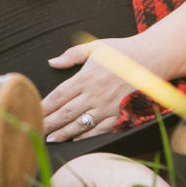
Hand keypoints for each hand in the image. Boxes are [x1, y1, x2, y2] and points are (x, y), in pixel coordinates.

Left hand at [43, 36, 161, 142]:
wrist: (152, 59)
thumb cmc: (122, 51)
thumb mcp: (95, 46)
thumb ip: (72, 55)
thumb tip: (52, 62)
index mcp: (86, 77)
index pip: (58, 96)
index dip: (44, 106)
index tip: (32, 111)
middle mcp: (95, 94)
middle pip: (65, 114)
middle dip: (48, 123)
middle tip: (34, 130)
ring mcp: (107, 107)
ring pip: (80, 125)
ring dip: (63, 133)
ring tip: (50, 139)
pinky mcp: (119, 115)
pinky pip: (99, 130)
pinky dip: (85, 136)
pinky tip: (74, 140)